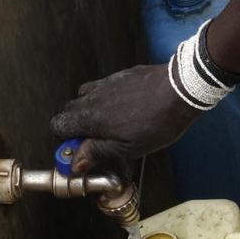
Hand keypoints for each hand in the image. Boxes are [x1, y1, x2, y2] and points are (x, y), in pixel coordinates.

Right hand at [50, 64, 202, 173]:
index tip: (83, 150)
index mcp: (91, 117)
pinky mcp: (121, 75)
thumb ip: (97, 152)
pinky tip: (127, 109)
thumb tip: (74, 163)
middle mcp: (93, 97)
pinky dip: (107, 99)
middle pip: (69, 110)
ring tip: (113, 124)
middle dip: (78, 126)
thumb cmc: (158, 121)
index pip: (58, 125)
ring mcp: (107, 83)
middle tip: (99, 140)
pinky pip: (104, 87)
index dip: (67, 140)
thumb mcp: (128, 148)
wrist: (181, 90)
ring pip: (85, 96)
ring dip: (91, 111)